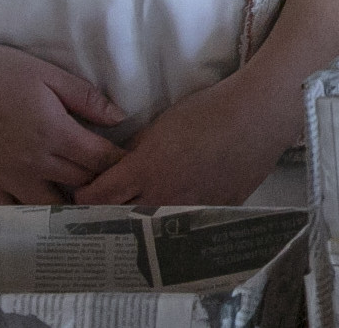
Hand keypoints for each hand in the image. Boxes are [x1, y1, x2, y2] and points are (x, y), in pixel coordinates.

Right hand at [0, 37, 127, 203]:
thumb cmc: (1, 69)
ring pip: (48, 207)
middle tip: (113, 184)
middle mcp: (34, 161)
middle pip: (80, 184)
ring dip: (68, 206)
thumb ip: (87, 98)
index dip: (119, 164)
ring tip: (80, 204)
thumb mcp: (50, 75)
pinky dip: (25, 218)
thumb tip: (120, 119)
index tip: (132, 166)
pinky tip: (38, 218)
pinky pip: (8, 212)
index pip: (99, 160)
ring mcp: (6, 176)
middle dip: (100, 184)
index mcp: (55, 132)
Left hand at [78, 69, 298, 207]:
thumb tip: (122, 163)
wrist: (256, 116)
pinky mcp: (214, 212)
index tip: (82, 194)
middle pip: (120, 219)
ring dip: (142, 222)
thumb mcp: (162, 123)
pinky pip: (187, 225)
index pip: (97, 197)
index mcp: (144, 171)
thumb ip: (136, 148)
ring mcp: (189, 209)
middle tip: (105, 208)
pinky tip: (177, 213)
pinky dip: (177, 221)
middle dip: (108, 214)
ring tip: (139, 213)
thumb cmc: (208, 111)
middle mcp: (162, 196)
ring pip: (153, 227)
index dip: (84, 197)